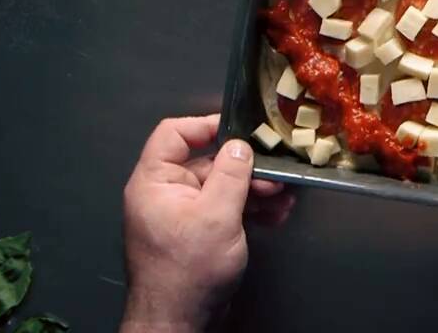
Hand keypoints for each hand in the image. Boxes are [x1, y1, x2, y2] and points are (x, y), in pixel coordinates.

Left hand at [120, 115, 293, 331]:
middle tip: (274, 176)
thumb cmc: (187, 271)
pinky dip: (248, 209)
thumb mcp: (216, 215)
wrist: (179, 321)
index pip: (174, 134)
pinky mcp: (198, 232)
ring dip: (253, 190)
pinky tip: (274, 214)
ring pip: (221, 187)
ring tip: (281, 199)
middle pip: (207, 161)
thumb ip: (231, 174)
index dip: (206, 125)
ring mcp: (182, 214)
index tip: (241, 129)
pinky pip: (224, 209)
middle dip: (244, 168)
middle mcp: (165, 193)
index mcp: (155, 182)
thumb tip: (241, 145)